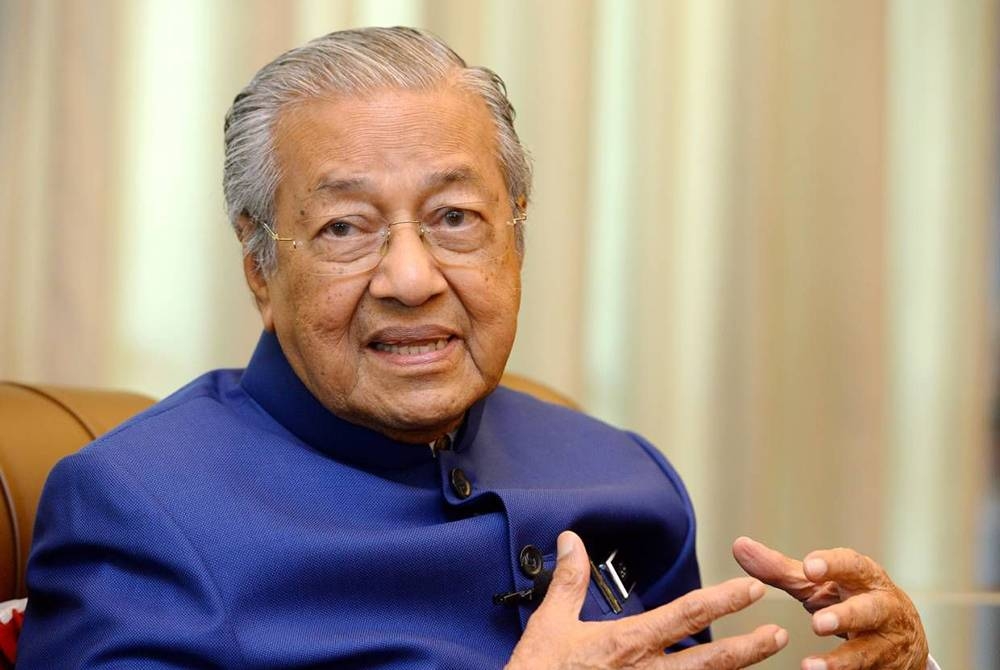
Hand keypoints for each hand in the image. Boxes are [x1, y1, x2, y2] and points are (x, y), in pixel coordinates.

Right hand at [505, 531, 787, 668]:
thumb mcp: (550, 623)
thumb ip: (568, 581)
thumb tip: (572, 540)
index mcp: (627, 644)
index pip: (685, 616)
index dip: (722, 601)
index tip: (750, 589)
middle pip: (710, 660)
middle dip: (748, 647)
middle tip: (779, 633)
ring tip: (766, 661)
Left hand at [732, 537, 927, 669]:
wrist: (903, 636)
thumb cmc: (851, 598)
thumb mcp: (819, 583)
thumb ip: (781, 569)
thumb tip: (739, 546)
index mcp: (864, 577)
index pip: (852, 565)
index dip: (833, 565)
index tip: (809, 566)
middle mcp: (882, 606)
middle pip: (869, 609)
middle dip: (846, 616)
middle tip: (818, 622)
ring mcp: (886, 641)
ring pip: (868, 651)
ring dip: (842, 660)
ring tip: (812, 666)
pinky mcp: (886, 667)